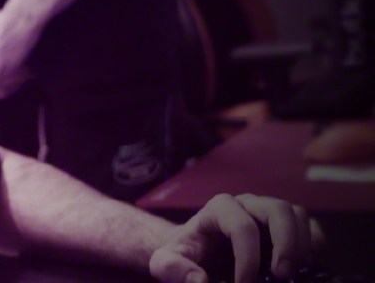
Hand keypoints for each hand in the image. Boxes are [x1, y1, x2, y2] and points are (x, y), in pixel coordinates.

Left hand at [149, 193, 321, 282]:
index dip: (248, 257)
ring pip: (297, 214)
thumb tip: (200, 281)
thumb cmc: (184, 254)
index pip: (241, 225)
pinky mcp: (284, 230)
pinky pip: (309, 228)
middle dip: (286, 243)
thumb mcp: (166, 263)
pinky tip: (304, 270)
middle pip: (278, 209)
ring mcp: (268, 215)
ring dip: (303, 244)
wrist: (194, 252)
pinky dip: (314, 247)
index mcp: (219, 209)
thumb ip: (173, 269)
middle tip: (282, 276)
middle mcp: (247, 205)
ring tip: (293, 274)